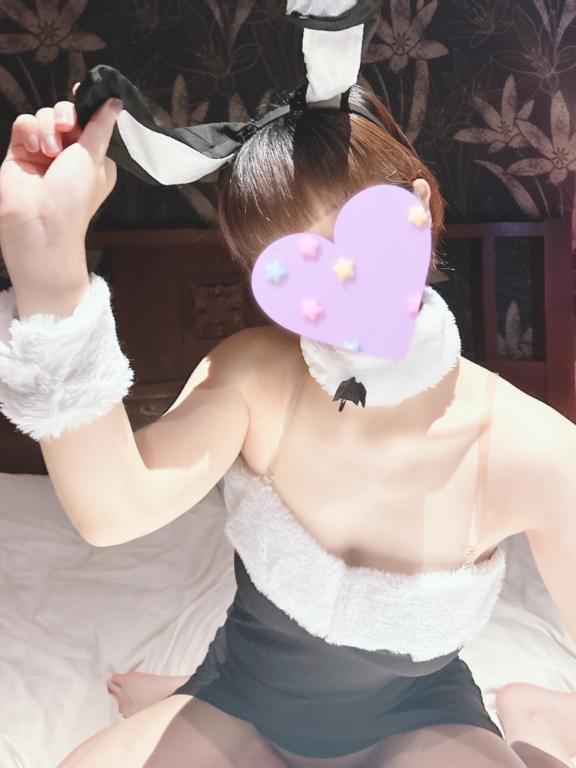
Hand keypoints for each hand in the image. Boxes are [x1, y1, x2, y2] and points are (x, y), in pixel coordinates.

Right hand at [0, 83, 122, 292]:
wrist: (39, 223)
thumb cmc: (72, 198)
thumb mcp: (94, 158)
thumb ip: (101, 126)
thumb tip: (114, 103)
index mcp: (95, 159)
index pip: (91, 122)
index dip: (87, 106)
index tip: (82, 92)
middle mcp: (70, 156)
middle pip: (66, 115)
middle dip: (65, 116)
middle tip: (65, 127)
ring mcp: (44, 154)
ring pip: (44, 117)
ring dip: (46, 129)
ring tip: (49, 152)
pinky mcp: (21, 152)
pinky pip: (23, 124)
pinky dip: (28, 130)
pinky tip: (33, 147)